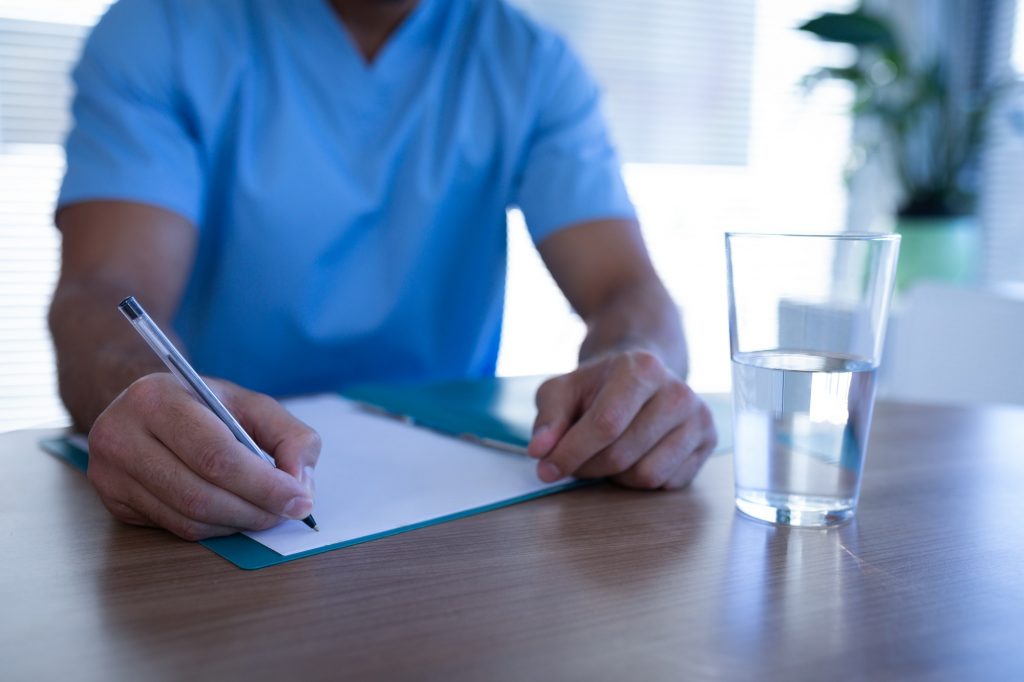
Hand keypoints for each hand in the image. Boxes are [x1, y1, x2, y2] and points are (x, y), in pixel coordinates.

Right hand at [87, 373, 320, 540]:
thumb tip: (299, 485)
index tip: (299, 499)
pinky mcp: (112, 502)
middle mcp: (120, 435)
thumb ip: (289, 436)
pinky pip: (174, 527)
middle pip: (200, 492)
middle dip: (254, 509)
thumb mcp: (250, 404)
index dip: (263, 484)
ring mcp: (109, 472)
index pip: (216, 455)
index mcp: (156, 398)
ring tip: (265, 513)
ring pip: (187, 518)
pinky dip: (214, 528)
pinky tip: (234, 515)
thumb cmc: (204, 405)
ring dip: (237, 524)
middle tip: (287, 512)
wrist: (142, 406)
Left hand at [527, 350, 715, 488]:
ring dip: (616, 477)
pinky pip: (667, 483)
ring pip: (646, 475)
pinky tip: (635, 456)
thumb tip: (540, 452)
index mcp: (642, 368)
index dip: (572, 453)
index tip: (546, 469)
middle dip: (589, 467)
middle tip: (575, 461)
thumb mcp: (563, 391)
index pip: (605, 424)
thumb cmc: (598, 387)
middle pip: (622, 455)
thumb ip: (548, 418)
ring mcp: (699, 417)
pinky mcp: (709, 442)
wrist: (645, 376)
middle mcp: (678, 391)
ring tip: (608, 453)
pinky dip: (641, 479)